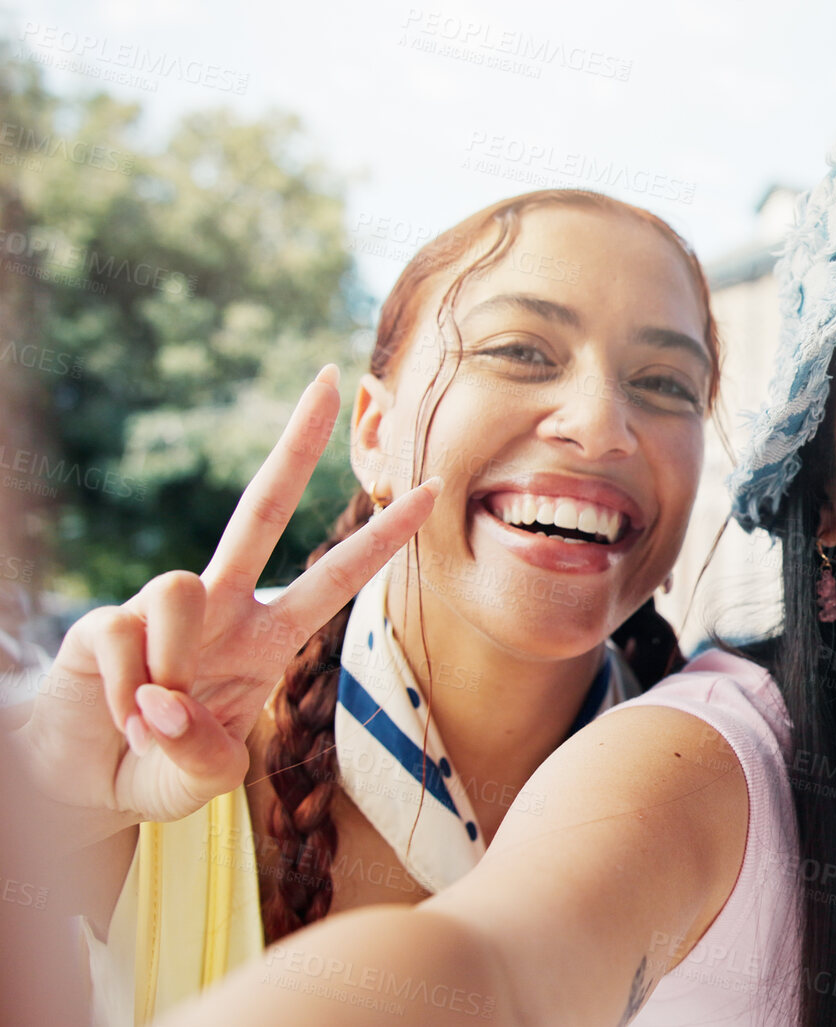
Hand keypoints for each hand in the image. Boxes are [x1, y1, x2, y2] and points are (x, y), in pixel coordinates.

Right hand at [16, 366, 438, 843]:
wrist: (81, 781)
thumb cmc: (158, 767)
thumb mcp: (200, 781)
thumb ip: (202, 755)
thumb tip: (168, 701)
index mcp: (268, 639)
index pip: (337, 578)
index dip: (384, 538)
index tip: (432, 490)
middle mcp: (222, 608)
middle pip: (263, 507)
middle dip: (296, 443)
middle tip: (330, 376)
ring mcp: (163, 610)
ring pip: (180, 585)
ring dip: (172, 660)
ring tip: (156, 716)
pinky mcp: (103, 621)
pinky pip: (123, 637)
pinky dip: (126, 690)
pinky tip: (120, 714)